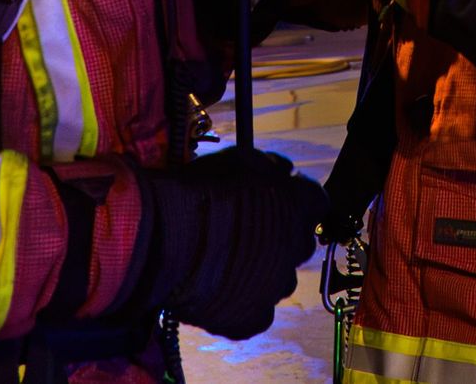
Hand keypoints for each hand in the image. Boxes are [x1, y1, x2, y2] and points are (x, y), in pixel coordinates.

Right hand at [132, 149, 326, 338]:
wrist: (161, 238)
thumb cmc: (199, 192)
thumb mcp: (240, 158)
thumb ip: (271, 166)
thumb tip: (282, 172)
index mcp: (299, 206)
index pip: (314, 202)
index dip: (294, 199)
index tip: (275, 198)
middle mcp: (296, 248)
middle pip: (297, 242)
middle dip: (278, 236)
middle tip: (244, 230)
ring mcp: (275, 286)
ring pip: (277, 278)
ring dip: (260, 269)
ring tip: (224, 260)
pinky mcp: (251, 317)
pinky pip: (256, 311)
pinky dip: (241, 301)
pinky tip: (218, 287)